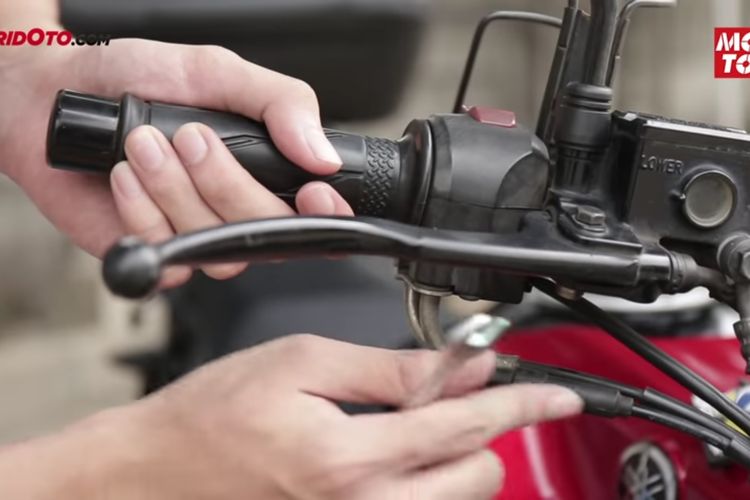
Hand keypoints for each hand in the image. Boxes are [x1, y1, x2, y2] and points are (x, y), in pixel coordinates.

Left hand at [0, 36, 351, 284]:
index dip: (324, 214)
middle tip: (188, 137)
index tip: (312, 192)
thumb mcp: (217, 71)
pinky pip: (171, 257)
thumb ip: (280, 103)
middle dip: (225, 181)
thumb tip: (323, 154)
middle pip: (268, 232)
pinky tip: (123, 179)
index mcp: (266, 170)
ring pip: (219, 247)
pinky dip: (142, 214)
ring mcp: (199, 236)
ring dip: (176, 191)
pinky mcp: (157, 255)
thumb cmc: (138, 79)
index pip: (316, 214)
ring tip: (142, 146)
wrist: (57, 97)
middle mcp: (238, 209)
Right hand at [55, 335, 580, 499]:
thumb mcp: (304, 362)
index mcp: (351, 456)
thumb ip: (391, 367)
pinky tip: (390, 457)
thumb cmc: (216, 415)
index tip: (557, 394)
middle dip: (478, 432)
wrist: (160, 472)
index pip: (467, 426)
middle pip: (478, 476)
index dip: (523, 402)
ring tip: (404, 427)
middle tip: (442, 396)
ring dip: (451, 460)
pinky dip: (422, 484)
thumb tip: (458, 364)